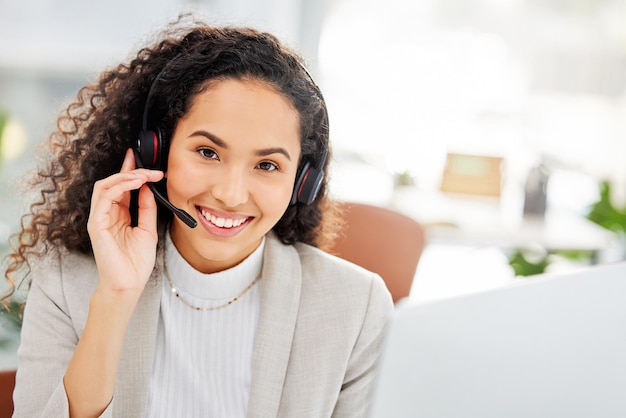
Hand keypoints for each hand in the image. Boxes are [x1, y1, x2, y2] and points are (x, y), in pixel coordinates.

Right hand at [87, 148, 163, 299]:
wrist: (129, 283)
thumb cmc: (136, 263)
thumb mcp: (148, 229)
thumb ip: (146, 208)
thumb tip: (148, 188)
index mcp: (118, 216)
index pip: (122, 188)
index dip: (130, 171)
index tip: (140, 158)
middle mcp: (107, 215)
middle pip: (113, 183)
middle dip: (132, 171)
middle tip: (150, 168)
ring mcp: (100, 219)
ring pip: (106, 186)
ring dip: (126, 177)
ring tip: (144, 175)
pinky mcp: (96, 224)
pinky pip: (104, 198)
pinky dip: (120, 187)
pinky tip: (135, 183)